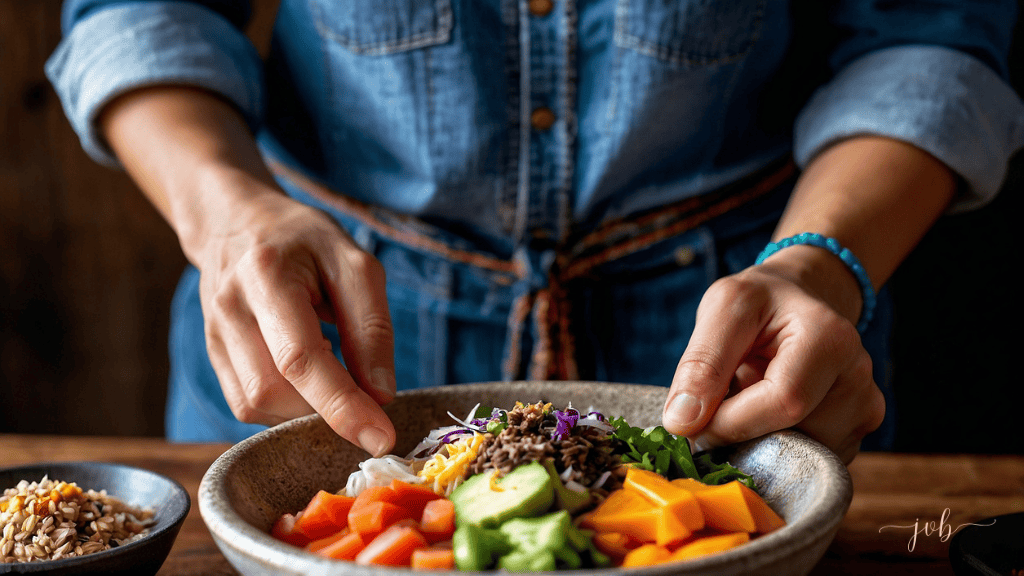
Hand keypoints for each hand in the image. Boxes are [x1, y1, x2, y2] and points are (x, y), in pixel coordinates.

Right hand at [195, 173, 396, 455]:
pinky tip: (309, 381)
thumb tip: (381, 395)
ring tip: (335, 378)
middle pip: (272, 391)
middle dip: (326, 411)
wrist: (235, 222)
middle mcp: (229, 309)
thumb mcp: (353, 262)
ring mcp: (212, 336)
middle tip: (367, 401)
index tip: (381, 439)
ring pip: (256, 406)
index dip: (342, 406)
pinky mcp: (212, 357)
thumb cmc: (303, 239)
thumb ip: (371, 327)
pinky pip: (247, 404)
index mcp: (266, 275)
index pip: (300, 358)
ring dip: (305, 410)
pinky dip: (286, 406)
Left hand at [661, 247, 885, 463]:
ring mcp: (863, 407)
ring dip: (761, 439)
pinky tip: (769, 413)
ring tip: (750, 397)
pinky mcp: (855, 431)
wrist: (796, 301)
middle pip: (796, 436)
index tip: (692, 423)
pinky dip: (779, 446)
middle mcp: (858, 376)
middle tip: (720, 404)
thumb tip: (682, 423)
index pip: (785, 402)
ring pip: (801, 456)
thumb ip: (701, 363)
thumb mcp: (723, 309)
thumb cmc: (760, 301)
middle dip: (745, 434)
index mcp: (831, 339)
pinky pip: (808, 460)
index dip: (731, 422)